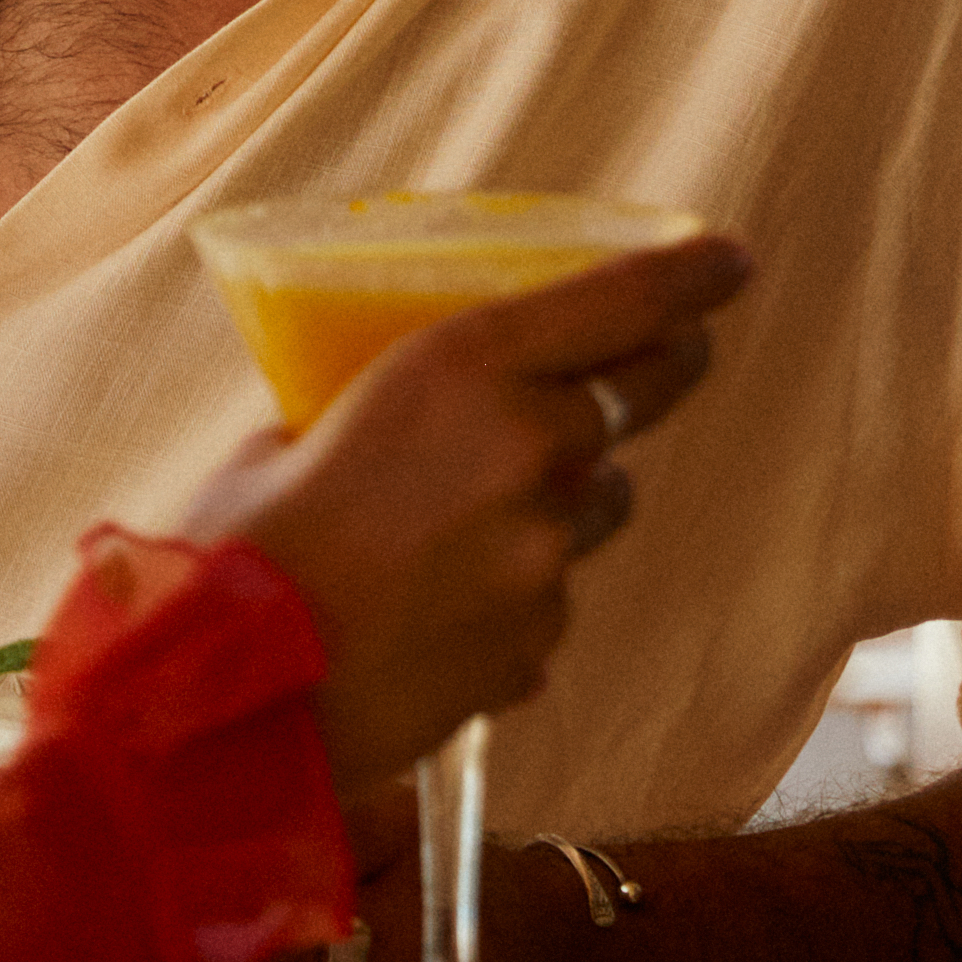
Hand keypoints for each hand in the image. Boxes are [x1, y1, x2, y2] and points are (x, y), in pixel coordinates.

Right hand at [184, 234, 747, 791]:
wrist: (233, 702)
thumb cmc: (237, 548)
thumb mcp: (293, 432)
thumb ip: (363, 416)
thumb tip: (366, 429)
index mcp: (463, 367)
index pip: (621, 300)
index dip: (689, 274)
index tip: (729, 259)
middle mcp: (529, 448)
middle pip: (642, 392)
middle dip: (661, 369)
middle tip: (660, 358)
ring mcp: (545, 555)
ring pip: (594, 505)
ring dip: (557, 501)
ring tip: (458, 529)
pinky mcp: (538, 644)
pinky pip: (546, 601)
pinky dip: (508, 596)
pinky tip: (428, 615)